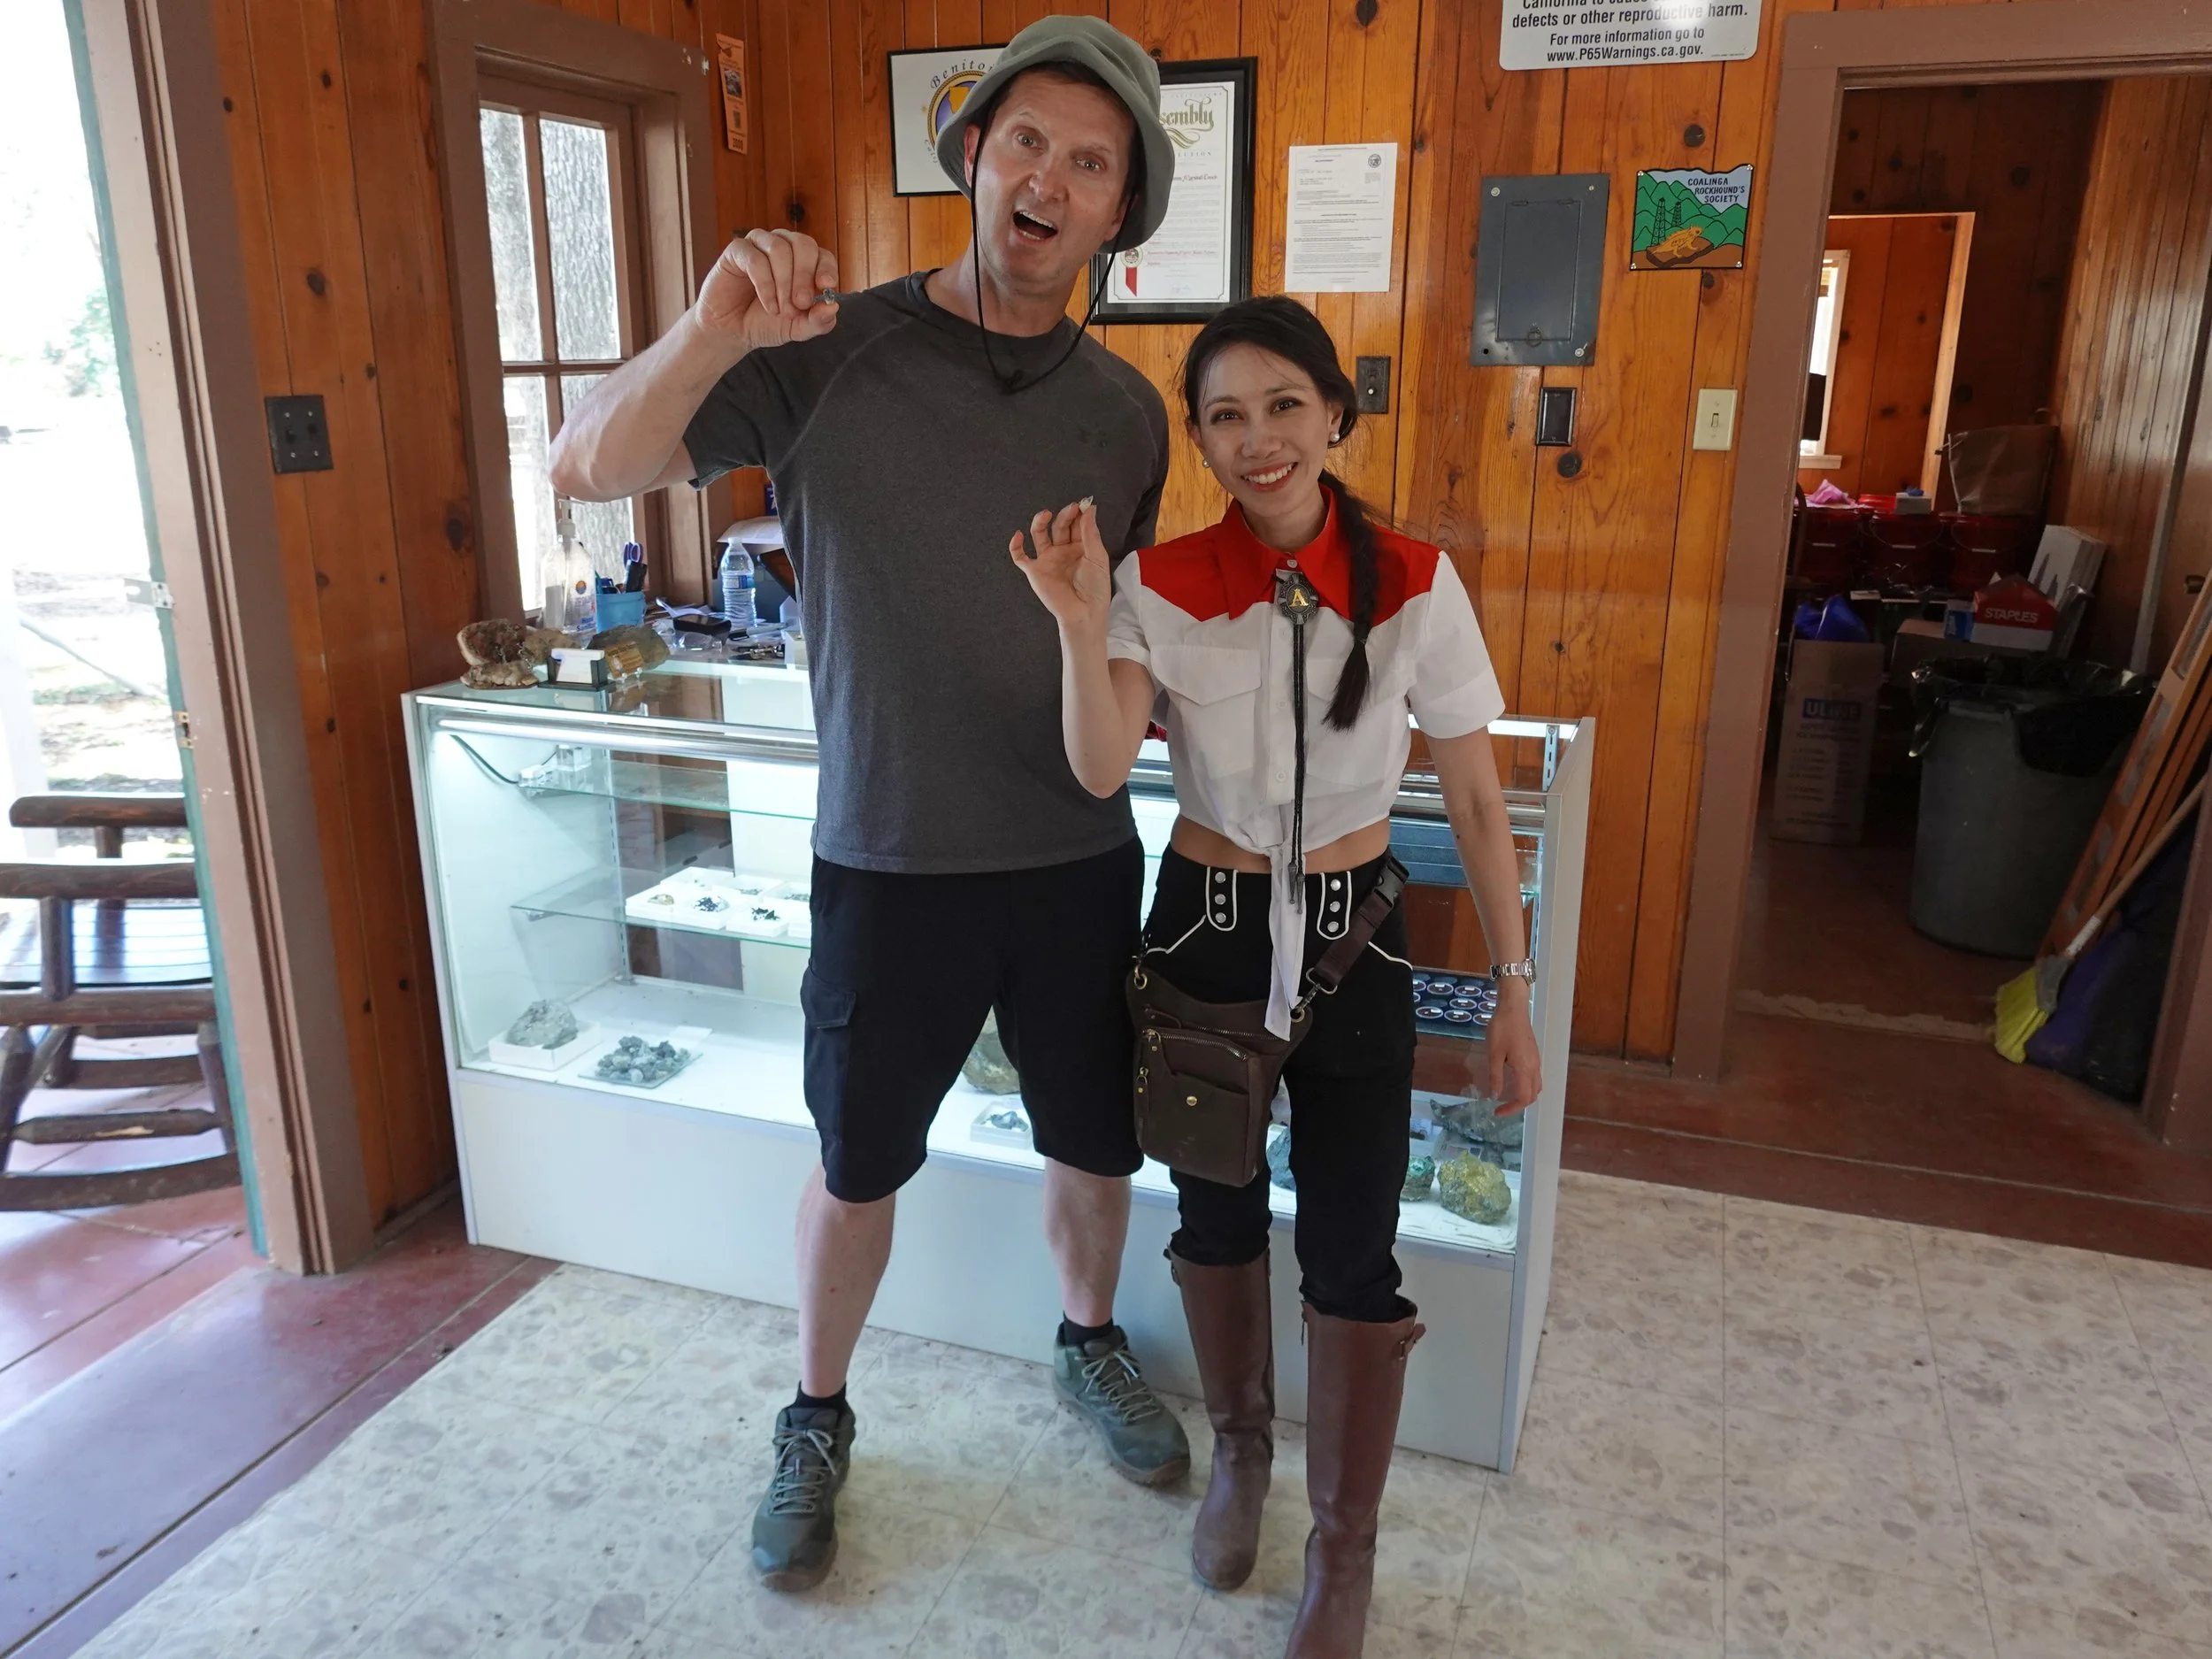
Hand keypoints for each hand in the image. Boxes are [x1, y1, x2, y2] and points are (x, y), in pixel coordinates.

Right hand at [693, 229, 839, 352]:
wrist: (732, 332)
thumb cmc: (766, 323)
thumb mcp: (797, 328)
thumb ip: (818, 321)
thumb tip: (833, 307)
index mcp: (803, 261)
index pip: (822, 254)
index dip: (826, 268)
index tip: (826, 286)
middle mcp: (783, 247)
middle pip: (803, 244)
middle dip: (805, 275)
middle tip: (800, 303)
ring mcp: (760, 245)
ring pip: (780, 248)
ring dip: (784, 282)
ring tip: (780, 310)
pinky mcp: (737, 250)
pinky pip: (756, 258)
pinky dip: (765, 284)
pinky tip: (769, 305)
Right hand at [1008, 498, 1111, 633]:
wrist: (1084, 613)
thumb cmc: (1095, 589)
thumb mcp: (1097, 557)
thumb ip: (1090, 533)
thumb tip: (1089, 508)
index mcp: (1080, 548)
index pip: (1077, 524)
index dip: (1079, 513)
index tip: (1083, 504)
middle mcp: (1063, 551)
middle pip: (1060, 526)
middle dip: (1065, 516)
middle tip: (1072, 508)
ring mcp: (1048, 560)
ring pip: (1039, 535)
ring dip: (1040, 522)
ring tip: (1046, 514)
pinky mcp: (1035, 571)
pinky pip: (1020, 557)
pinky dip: (1015, 546)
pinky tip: (1018, 535)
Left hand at [1487, 988, 1542, 1115]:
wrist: (1513, 1008)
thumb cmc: (1501, 1029)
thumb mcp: (1494, 1054)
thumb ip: (1496, 1076)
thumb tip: (1496, 1096)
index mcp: (1525, 1069)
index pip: (1523, 1098)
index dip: (1511, 1108)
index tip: (1496, 1111)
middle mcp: (1535, 1067)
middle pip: (1533, 1095)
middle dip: (1518, 1105)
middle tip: (1501, 1107)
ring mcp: (1536, 1060)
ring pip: (1536, 1086)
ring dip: (1524, 1096)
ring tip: (1507, 1097)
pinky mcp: (1534, 1055)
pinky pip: (1534, 1077)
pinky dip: (1526, 1086)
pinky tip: (1512, 1082)